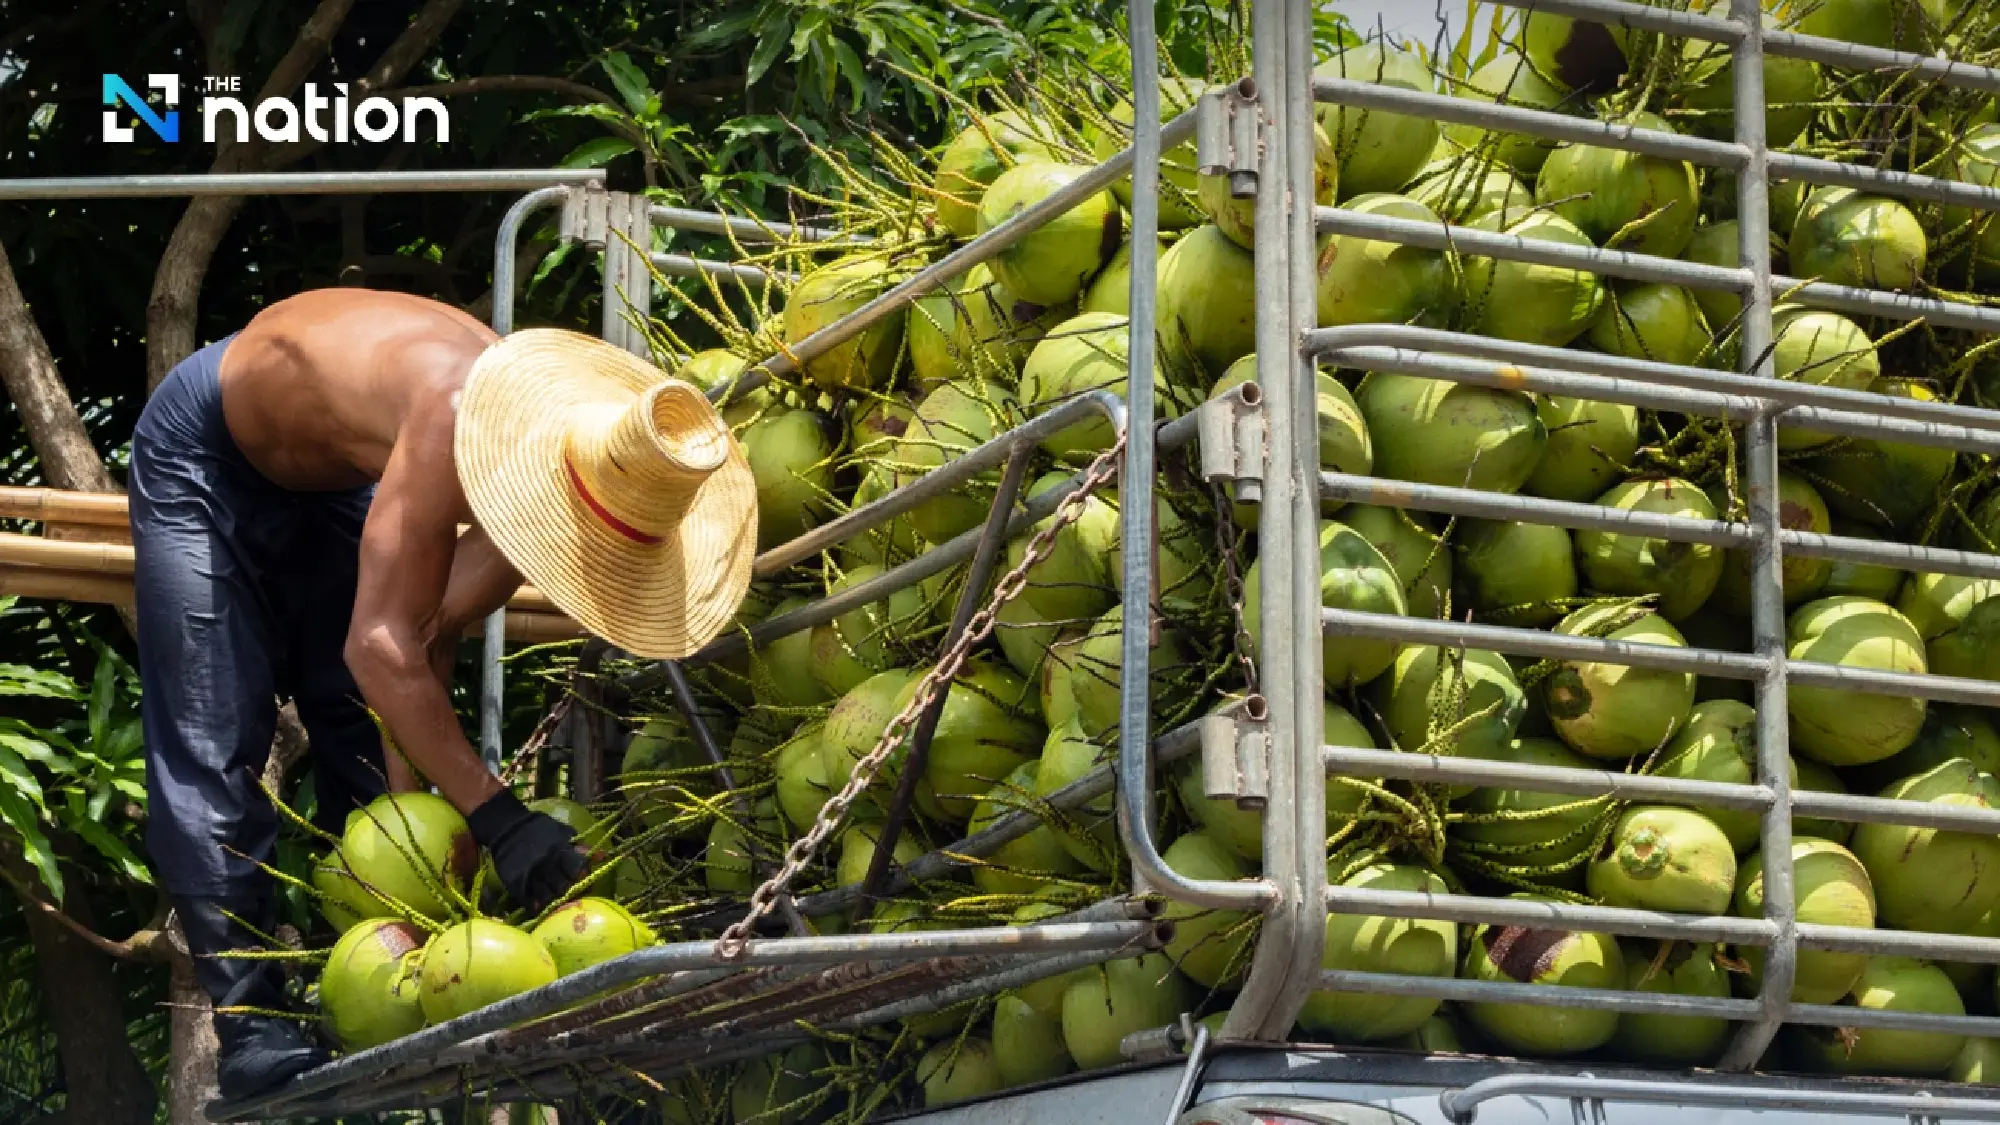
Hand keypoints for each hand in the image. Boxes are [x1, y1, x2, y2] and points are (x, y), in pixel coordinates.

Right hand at [466, 790, 588, 913]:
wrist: (507, 827)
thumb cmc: (539, 829)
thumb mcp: (561, 832)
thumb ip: (579, 846)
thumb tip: (601, 856)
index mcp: (560, 850)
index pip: (577, 868)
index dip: (583, 876)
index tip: (584, 879)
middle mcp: (546, 864)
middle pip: (564, 887)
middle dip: (570, 892)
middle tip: (572, 895)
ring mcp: (530, 875)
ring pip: (547, 897)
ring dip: (555, 902)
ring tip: (558, 903)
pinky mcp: (516, 883)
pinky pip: (528, 901)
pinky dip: (536, 906)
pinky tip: (540, 908)